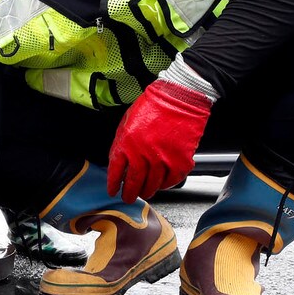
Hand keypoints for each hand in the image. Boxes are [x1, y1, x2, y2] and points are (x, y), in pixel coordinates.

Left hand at [107, 80, 210, 203]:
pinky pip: (171, 180)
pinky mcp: (180, 161)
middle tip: (127, 198)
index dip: (113, 184)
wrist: (179, 96)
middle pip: (133, 182)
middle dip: (128, 193)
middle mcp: (143, 154)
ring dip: (147, 191)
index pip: (115, 171)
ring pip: (152, 185)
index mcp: (126, 144)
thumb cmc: (153, 105)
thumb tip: (118, 162)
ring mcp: (162, 159)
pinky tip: (161, 184)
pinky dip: (166, 185)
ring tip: (144, 193)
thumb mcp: (127, 121)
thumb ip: (121, 143)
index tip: (112, 190)